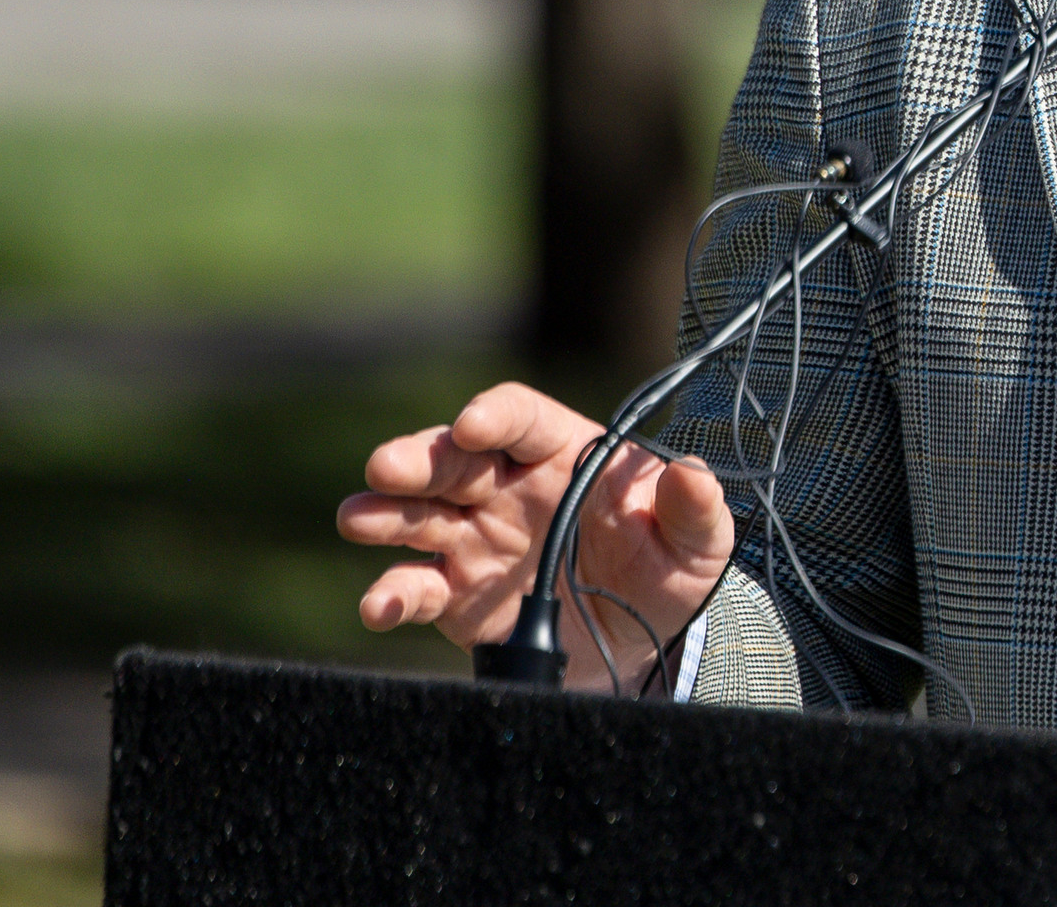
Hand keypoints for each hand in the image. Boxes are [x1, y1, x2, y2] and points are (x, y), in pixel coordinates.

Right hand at [337, 382, 734, 692]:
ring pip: (420, 515)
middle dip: (419, 458)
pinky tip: (379, 605)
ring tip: (358, 518)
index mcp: (566, 454)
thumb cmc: (668, 569)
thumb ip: (694, 508)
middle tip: (386, 467)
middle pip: (455, 459)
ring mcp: (477, 540)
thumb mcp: (698, 542)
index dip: (495, 416)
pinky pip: (418, 588)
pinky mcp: (458, 597)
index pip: (522, 418)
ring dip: (386, 514)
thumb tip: (692, 474)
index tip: (473, 424)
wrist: (641, 642)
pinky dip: (393, 593)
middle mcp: (510, 488)